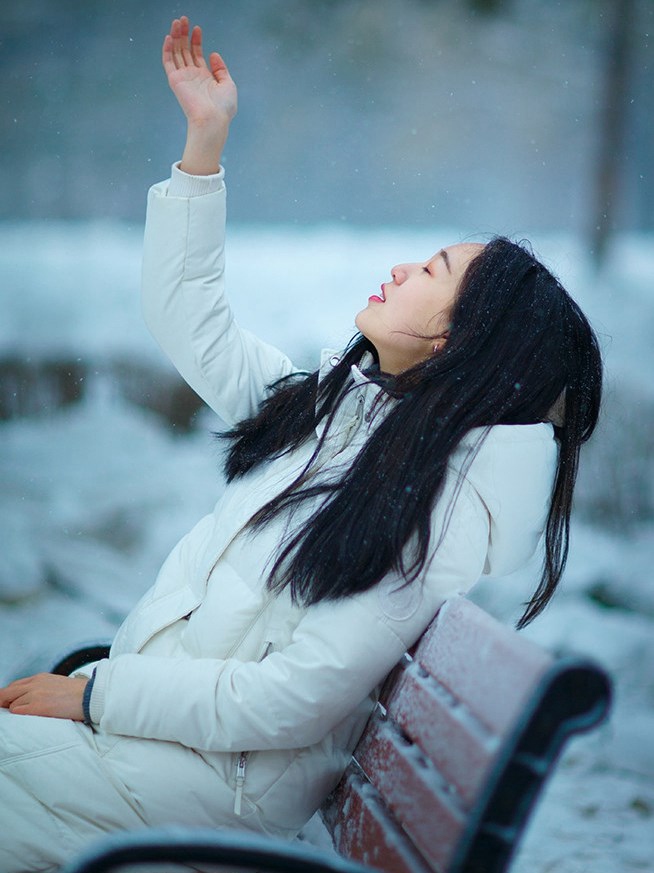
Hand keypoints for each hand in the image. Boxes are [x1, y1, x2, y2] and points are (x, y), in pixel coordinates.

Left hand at [0, 673, 86, 720]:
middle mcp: (35, 683)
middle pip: (6, 693)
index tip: (7, 705)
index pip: (14, 686)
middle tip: (7, 713)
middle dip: (3, 703)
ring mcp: (35, 694)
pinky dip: (20, 717)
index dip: (7, 697)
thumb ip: (39, 689)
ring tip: (31, 717)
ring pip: (12, 705)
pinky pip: (17, 712)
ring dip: (16, 712)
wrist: (91, 696)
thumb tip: (25, 700)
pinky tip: (32, 719)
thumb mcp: (55, 685)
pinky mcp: (38, 707)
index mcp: (39, 677)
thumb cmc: (77, 695)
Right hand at [163, 16, 236, 174]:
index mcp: (204, 77)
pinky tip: (169, 37)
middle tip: (184, 19)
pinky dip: (167, 49)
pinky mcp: (175, 80)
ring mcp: (183, 78)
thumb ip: (221, 68)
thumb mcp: (228, 84)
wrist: (213, 119)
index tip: (198, 29)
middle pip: (185, 50)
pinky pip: (168, 62)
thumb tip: (213, 54)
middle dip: (184, 34)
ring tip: (177, 22)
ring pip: (176, 52)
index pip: (197, 54)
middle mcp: (192, 76)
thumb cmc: (223, 107)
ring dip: (176, 37)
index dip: (196, 41)